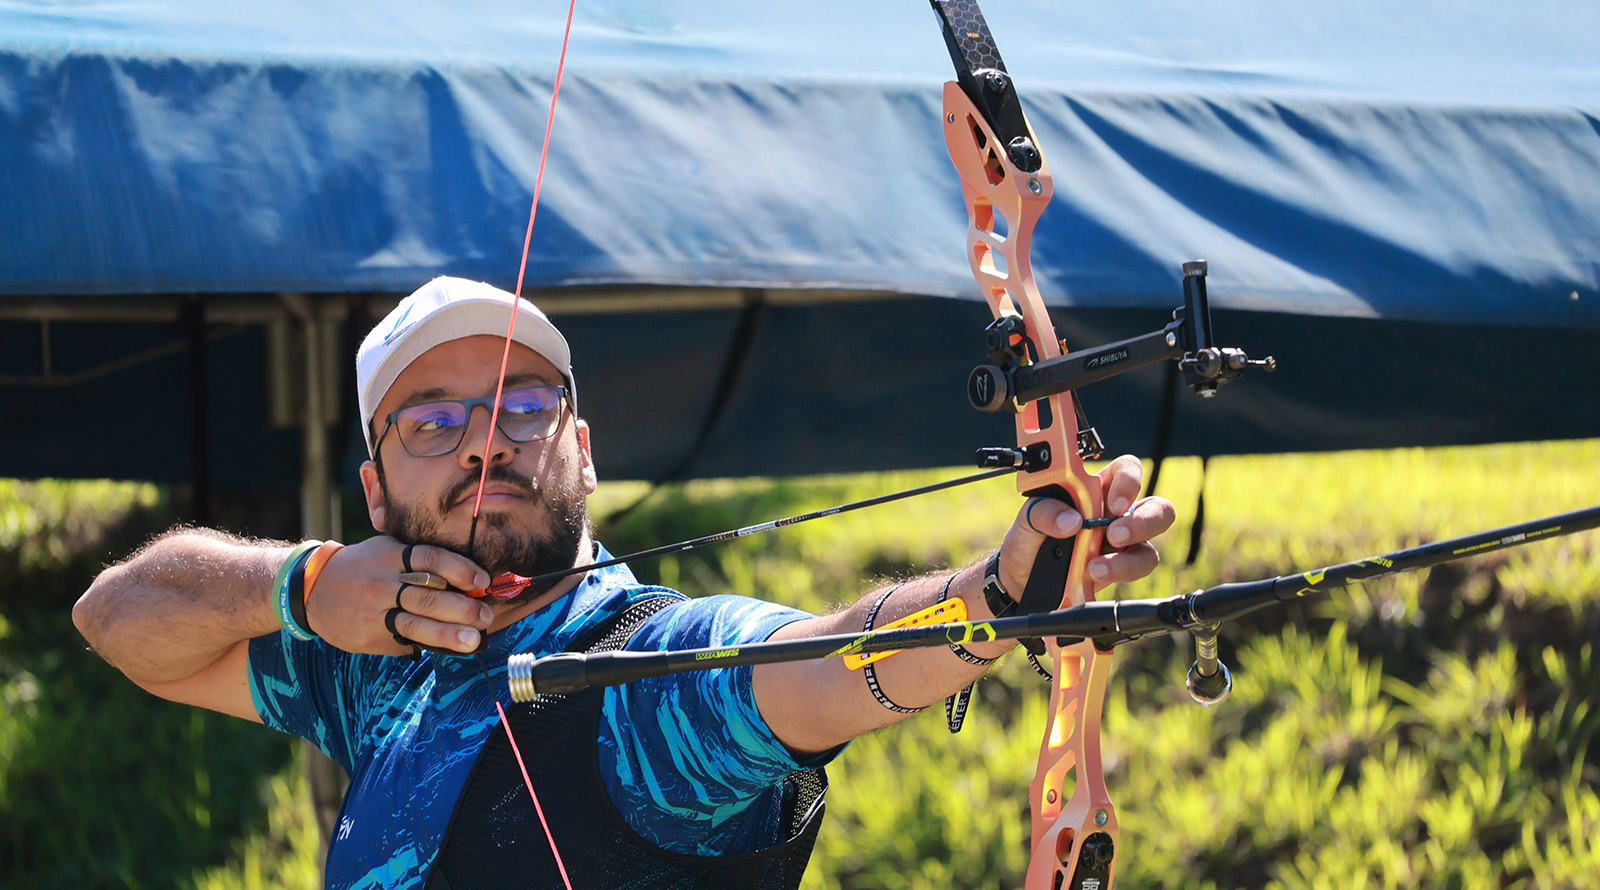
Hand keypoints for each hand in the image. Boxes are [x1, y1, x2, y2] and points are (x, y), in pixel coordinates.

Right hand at [303, 538, 493, 655]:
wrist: (311, 589)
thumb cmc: (362, 567)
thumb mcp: (384, 551)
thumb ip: (417, 560)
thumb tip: (465, 582)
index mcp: (391, 555)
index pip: (430, 558)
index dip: (460, 568)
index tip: (482, 581)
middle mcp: (383, 582)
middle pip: (428, 594)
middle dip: (462, 607)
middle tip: (486, 616)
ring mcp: (374, 611)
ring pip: (416, 623)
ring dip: (449, 633)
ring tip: (474, 640)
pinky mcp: (368, 635)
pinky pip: (402, 640)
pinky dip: (427, 643)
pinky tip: (448, 648)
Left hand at [997, 454, 1175, 596]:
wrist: (1019, 581)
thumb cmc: (1028, 541)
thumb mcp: (1026, 521)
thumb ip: (1043, 512)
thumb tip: (1070, 520)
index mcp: (1094, 489)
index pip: (1126, 471)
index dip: (1129, 482)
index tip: (1114, 503)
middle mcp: (1114, 514)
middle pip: (1156, 508)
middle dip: (1143, 522)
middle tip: (1115, 534)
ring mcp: (1120, 544)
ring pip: (1149, 546)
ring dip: (1128, 559)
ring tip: (1095, 568)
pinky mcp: (1118, 570)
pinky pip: (1135, 571)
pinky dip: (1118, 575)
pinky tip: (1092, 577)